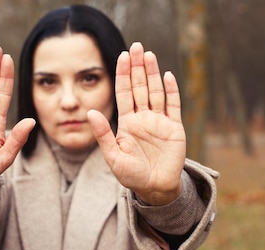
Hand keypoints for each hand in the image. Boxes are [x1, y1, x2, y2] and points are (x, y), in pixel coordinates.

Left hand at [87, 42, 185, 205]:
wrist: (155, 188)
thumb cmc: (132, 175)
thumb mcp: (113, 156)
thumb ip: (103, 134)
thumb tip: (90, 112)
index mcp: (127, 122)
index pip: (124, 93)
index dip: (123, 74)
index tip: (121, 56)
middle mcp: (143, 118)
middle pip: (140, 87)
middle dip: (137, 67)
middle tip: (136, 46)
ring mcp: (160, 121)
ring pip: (156, 91)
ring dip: (153, 73)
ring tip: (149, 55)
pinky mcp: (174, 128)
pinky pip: (173, 105)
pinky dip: (171, 91)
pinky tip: (167, 76)